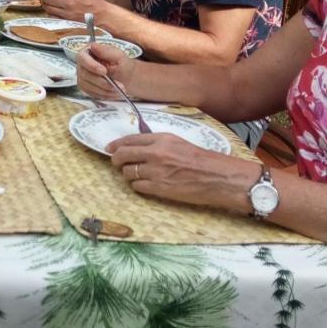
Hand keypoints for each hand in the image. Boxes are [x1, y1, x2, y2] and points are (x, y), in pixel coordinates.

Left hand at [36, 0, 103, 22]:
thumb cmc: (91, 0)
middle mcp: (68, 2)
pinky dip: (50, 12)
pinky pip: (52, 15)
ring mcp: (66, 13)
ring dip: (45, 4)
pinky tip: (53, 8)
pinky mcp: (66, 20)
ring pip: (48, 7)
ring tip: (48, 1)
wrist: (101, 15)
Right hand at [76, 42, 139, 100]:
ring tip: (119, 89)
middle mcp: (82, 65)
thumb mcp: (119, 55)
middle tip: (116, 84)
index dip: (92, 65)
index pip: (82, 57)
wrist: (125, 76)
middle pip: (84, 74)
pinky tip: (114, 93)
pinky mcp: (86, 88)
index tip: (104, 71)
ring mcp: (83, 77)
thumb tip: (93, 46)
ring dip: (105, 90)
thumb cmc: (121, 64)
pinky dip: (104, 95)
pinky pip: (92, 94)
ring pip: (88, 86)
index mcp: (88, 52)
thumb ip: (107, 51)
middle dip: (102, 81)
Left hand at [109, 133, 257, 212]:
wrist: (217, 177)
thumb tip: (138, 147)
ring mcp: (156, 171)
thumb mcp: (178, 143)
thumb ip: (158, 143)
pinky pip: (137, 186)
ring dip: (128, 174)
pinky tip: (144, 184)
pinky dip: (137, 185)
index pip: (129, 140)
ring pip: (128, 172)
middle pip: (123, 155)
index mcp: (161, 139)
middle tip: (116, 163)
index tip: (109, 148)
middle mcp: (155, 153)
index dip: (116, 145)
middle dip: (116, 160)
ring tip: (136, 174)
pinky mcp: (159, 188)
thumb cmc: (201, 159)